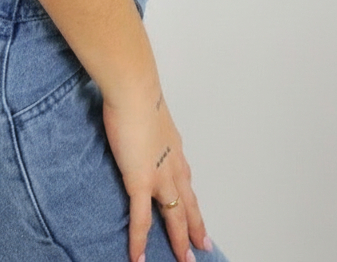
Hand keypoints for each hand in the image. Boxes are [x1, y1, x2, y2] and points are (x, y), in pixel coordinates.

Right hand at [102, 87, 211, 261]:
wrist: (134, 90)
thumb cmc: (138, 95)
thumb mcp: (149, 114)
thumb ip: (148, 127)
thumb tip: (139, 125)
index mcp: (174, 149)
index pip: (187, 183)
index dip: (192, 202)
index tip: (197, 216)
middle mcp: (172, 165)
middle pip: (188, 204)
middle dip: (195, 228)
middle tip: (203, 247)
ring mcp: (159, 176)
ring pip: (173, 215)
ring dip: (178, 240)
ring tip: (183, 259)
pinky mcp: (140, 181)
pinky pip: (141, 219)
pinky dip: (139, 241)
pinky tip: (138, 258)